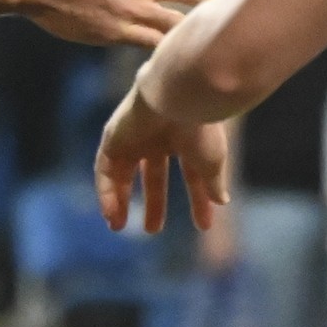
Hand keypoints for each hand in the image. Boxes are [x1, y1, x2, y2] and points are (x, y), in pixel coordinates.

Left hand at [95, 76, 229, 233]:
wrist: (178, 97)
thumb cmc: (200, 128)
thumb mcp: (211, 162)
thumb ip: (213, 182)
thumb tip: (222, 202)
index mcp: (186, 140)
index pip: (191, 175)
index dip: (197, 201)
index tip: (204, 226)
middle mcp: (160, 137)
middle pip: (154, 175)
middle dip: (154, 203)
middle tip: (152, 230)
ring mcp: (135, 136)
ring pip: (123, 173)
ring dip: (120, 200)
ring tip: (118, 227)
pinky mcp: (113, 137)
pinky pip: (104, 169)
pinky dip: (106, 192)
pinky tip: (111, 214)